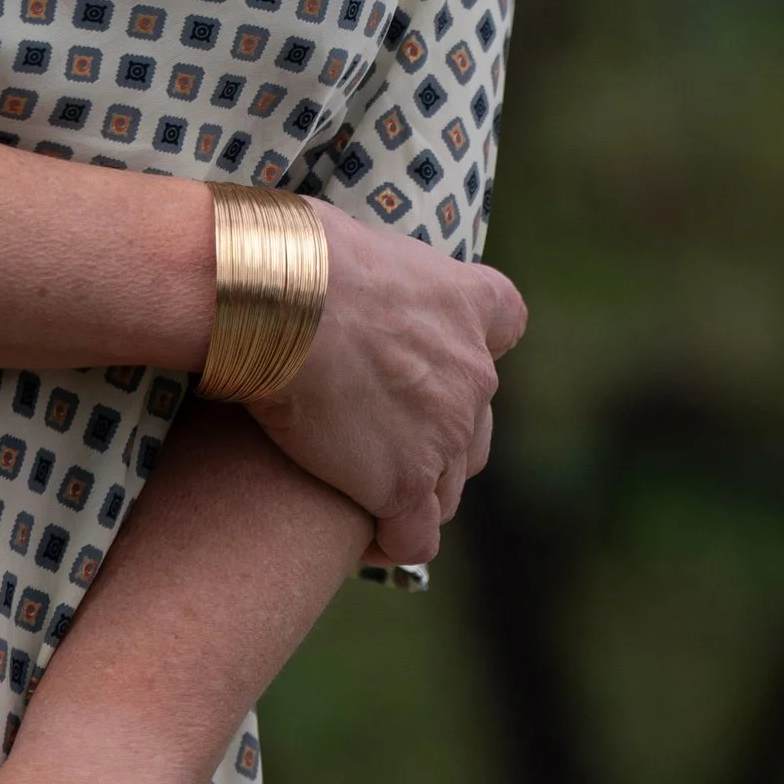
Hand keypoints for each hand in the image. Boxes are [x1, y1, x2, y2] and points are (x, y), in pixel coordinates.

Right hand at [253, 200, 525, 567]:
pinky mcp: (404, 484)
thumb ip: (366, 271)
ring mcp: (446, 434)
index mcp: (467, 302)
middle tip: (370, 435)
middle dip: (433, 437)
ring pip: (447, 488)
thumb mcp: (351, 240)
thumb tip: (323, 263)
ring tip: (359, 494)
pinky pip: (414, 538)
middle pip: (473, 424)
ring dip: (412, 494)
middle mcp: (473, 373)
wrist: (280, 298)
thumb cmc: (295, 254)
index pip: (503, 320)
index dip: (464, 342)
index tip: (422, 352)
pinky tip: (358, 538)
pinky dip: (391, 542)